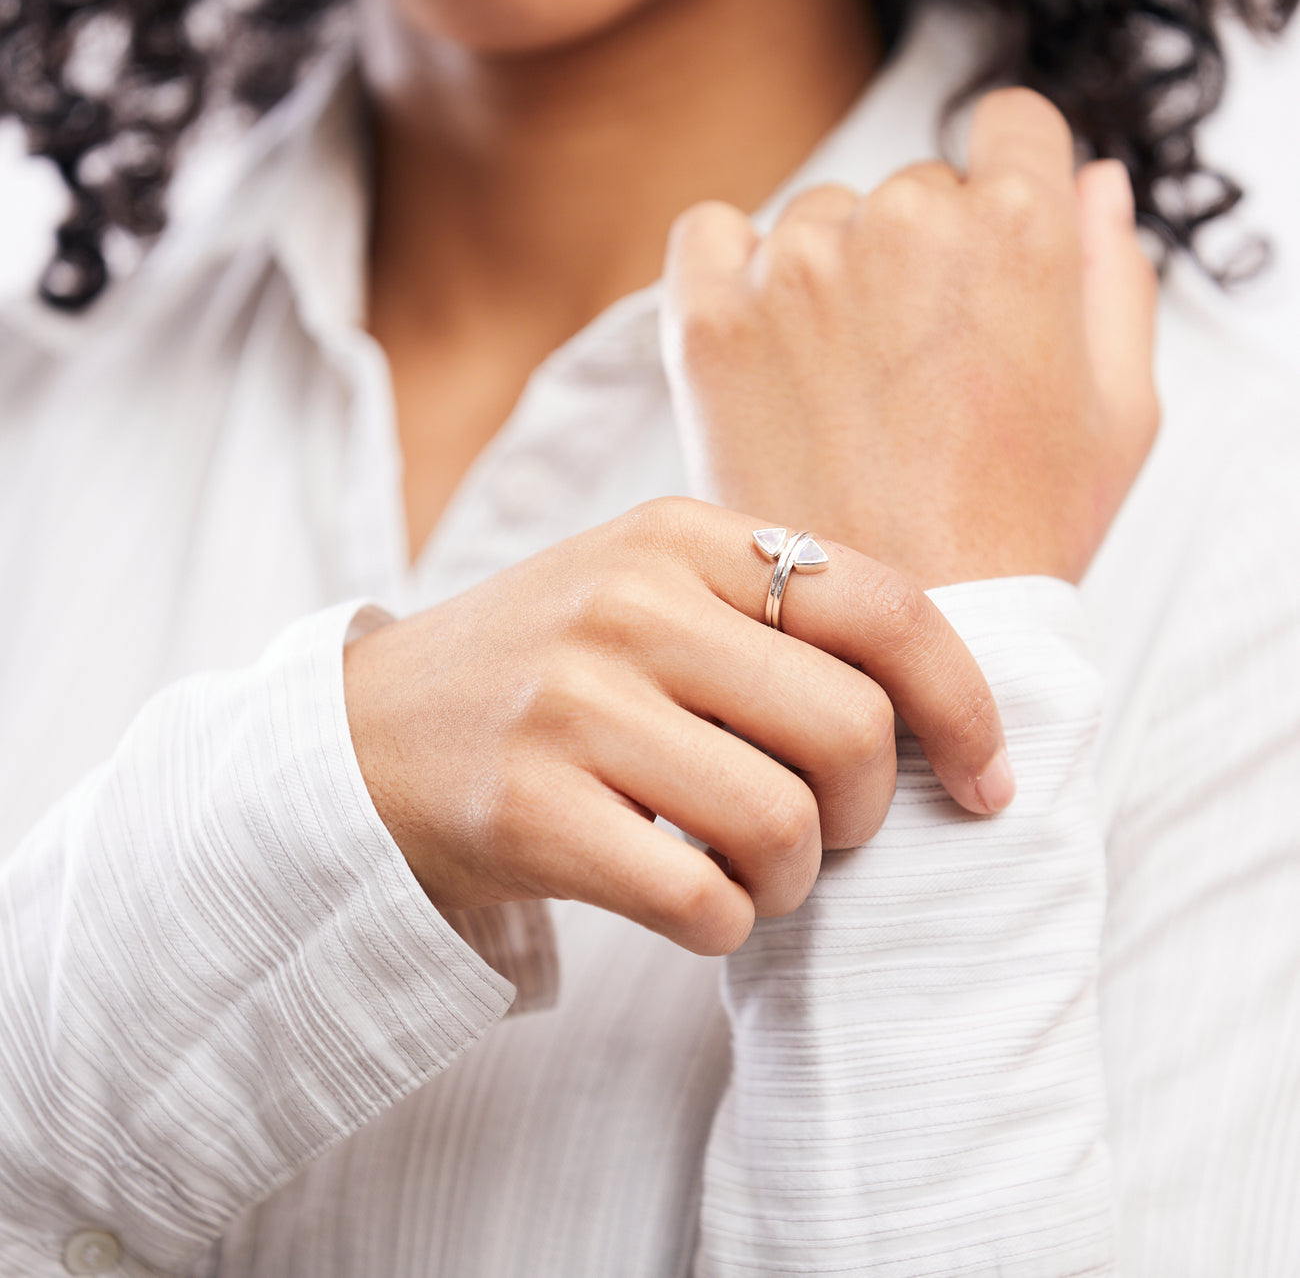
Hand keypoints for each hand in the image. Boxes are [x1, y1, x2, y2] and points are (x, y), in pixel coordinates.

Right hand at [344, 498, 1013, 955]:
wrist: (365, 737)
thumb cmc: (544, 671)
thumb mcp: (647, 595)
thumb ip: (774, 617)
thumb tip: (940, 707)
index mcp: (677, 536)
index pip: (882, 607)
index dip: (966, 703)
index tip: (988, 778)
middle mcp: (628, 606)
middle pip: (854, 730)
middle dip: (869, 809)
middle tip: (826, 830)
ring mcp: (572, 707)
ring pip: (785, 826)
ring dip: (794, 880)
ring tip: (750, 871)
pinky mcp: (530, 812)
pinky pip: (704, 901)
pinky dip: (726, 923)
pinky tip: (692, 900)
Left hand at [661, 89, 1159, 588]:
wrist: (903, 635)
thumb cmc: (1019, 534)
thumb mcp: (1121, 413)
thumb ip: (1115, 276)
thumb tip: (1092, 185)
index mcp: (1015, 230)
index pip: (1012, 132)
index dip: (1009, 198)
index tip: (986, 269)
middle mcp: (902, 224)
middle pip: (911, 193)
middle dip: (921, 266)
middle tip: (915, 376)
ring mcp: (798, 269)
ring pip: (816, 221)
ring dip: (830, 280)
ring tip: (842, 393)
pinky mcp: (711, 320)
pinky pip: (709, 235)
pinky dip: (730, 267)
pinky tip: (762, 338)